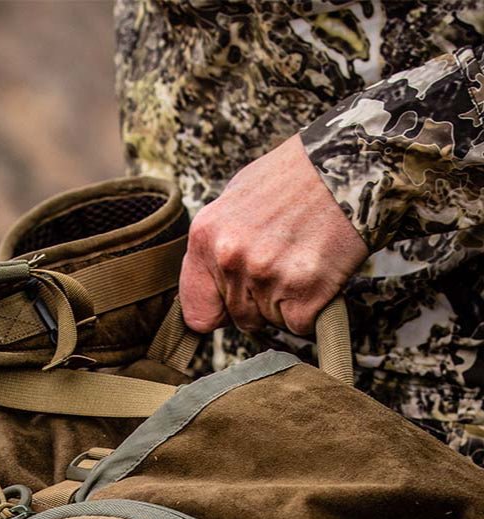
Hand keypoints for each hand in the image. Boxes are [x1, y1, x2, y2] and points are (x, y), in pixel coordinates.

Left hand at [179, 133, 368, 335]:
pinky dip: (313, 308)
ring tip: (302, 259)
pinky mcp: (304, 291)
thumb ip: (216, 244)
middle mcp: (230, 258)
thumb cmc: (296, 177)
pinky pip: (300, 324)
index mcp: (206, 237)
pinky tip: (319, 272)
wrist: (353, 163)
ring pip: (270, 320)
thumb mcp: (237, 197)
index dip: (219, 310)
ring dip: (287, 302)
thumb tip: (210, 281)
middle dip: (260, 300)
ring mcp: (267, 276)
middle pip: (239, 317)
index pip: (197, 312)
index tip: (233, 302)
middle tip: (284, 262)